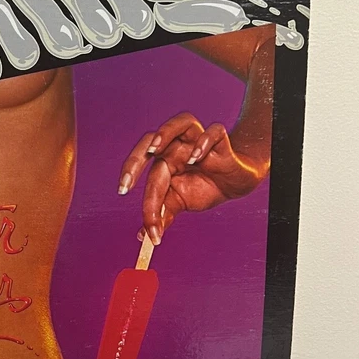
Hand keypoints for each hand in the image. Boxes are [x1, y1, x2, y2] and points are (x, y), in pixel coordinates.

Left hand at [118, 112, 268, 244]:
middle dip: (135, 159)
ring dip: (165, 132)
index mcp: (163, 159)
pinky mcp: (221, 140)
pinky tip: (196, 158)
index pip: (144, 167)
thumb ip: (162, 216)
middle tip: (126, 183)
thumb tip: (144, 236)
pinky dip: (204, 142)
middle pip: (151, 139)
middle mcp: (177, 146)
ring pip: (180, 122)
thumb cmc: (203, 188)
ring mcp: (198, 140)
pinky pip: (213, 131)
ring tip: (154, 149)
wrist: (235, 185)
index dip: (131, 180)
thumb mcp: (179, 203)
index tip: (122, 195)